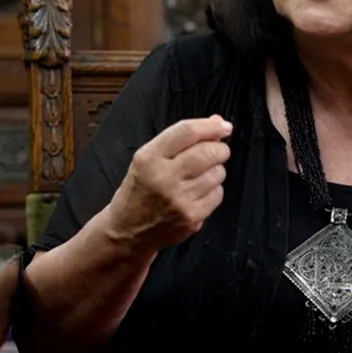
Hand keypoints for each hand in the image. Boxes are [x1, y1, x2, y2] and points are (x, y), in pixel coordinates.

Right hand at [107, 115, 231, 252]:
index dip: (210, 126)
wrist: (127, 229)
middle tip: (217, 151)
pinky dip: (214, 190)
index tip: (224, 126)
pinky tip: (199, 192)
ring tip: (201, 175)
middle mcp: (163, 178)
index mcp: (149, 158)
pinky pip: (218, 194)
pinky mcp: (191, 218)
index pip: (187, 132)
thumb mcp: (149, 157)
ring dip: (216, 170)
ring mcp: (179, 200)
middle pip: (207, 152)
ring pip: (217, 173)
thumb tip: (218, 122)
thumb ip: (181, 138)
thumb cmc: (140, 188)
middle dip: (220, 149)